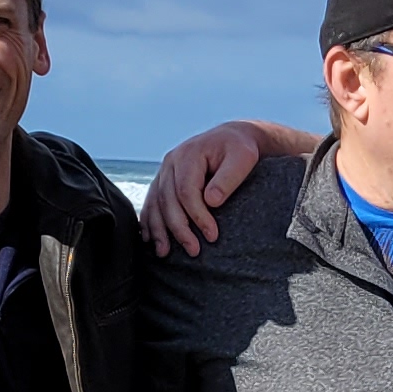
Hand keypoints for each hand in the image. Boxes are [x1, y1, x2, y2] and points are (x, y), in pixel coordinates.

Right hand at [139, 121, 301, 255]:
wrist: (232, 139)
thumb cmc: (240, 150)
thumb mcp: (242, 159)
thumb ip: (228, 179)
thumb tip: (211, 201)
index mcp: (189, 155)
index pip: (187, 191)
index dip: (198, 216)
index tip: (213, 236)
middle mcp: (171, 162)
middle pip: (168, 200)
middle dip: (179, 229)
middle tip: (194, 251)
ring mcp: (165, 171)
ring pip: (155, 203)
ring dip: (158, 230)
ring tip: (164, 253)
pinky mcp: (164, 180)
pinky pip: (151, 202)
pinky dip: (149, 221)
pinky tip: (150, 239)